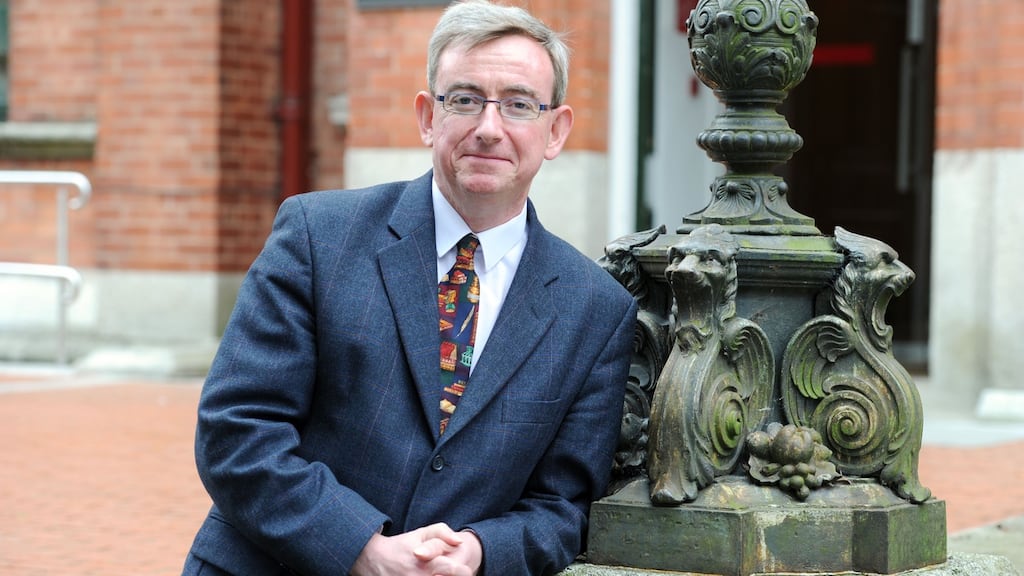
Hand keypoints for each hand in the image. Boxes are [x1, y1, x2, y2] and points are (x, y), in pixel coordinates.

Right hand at [350, 523, 481, 575]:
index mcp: (426, 563)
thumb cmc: (401, 545)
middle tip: (452, 572)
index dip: (463, 571)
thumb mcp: (421, 533)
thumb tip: (459, 541)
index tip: (465, 570)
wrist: (372, 559)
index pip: (454, 570)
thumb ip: (443, 532)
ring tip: (437, 574)